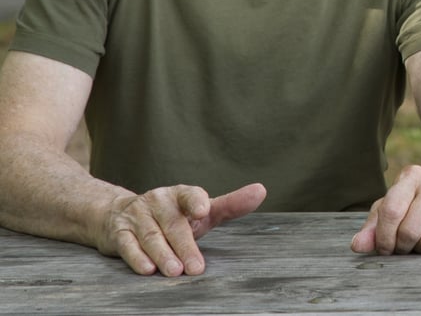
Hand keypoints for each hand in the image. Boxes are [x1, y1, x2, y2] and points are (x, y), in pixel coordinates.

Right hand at [99, 182, 266, 275]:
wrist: (117, 215)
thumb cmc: (171, 217)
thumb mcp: (200, 211)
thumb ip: (230, 204)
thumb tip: (261, 191)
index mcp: (181, 195)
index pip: (190, 194)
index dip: (196, 201)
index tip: (203, 209)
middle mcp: (158, 202)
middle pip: (173, 224)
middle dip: (185, 247)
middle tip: (196, 268)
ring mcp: (137, 216)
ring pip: (151, 236)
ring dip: (162, 255)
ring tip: (175, 272)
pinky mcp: (118, 233)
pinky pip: (127, 245)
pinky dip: (137, 257)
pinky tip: (147, 269)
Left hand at [350, 165, 420, 254]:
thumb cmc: (419, 202)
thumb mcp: (393, 205)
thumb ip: (373, 225)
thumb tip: (358, 246)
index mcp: (413, 176)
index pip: (391, 211)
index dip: (383, 237)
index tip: (385, 248)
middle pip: (409, 231)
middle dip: (402, 247)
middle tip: (404, 247)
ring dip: (420, 250)